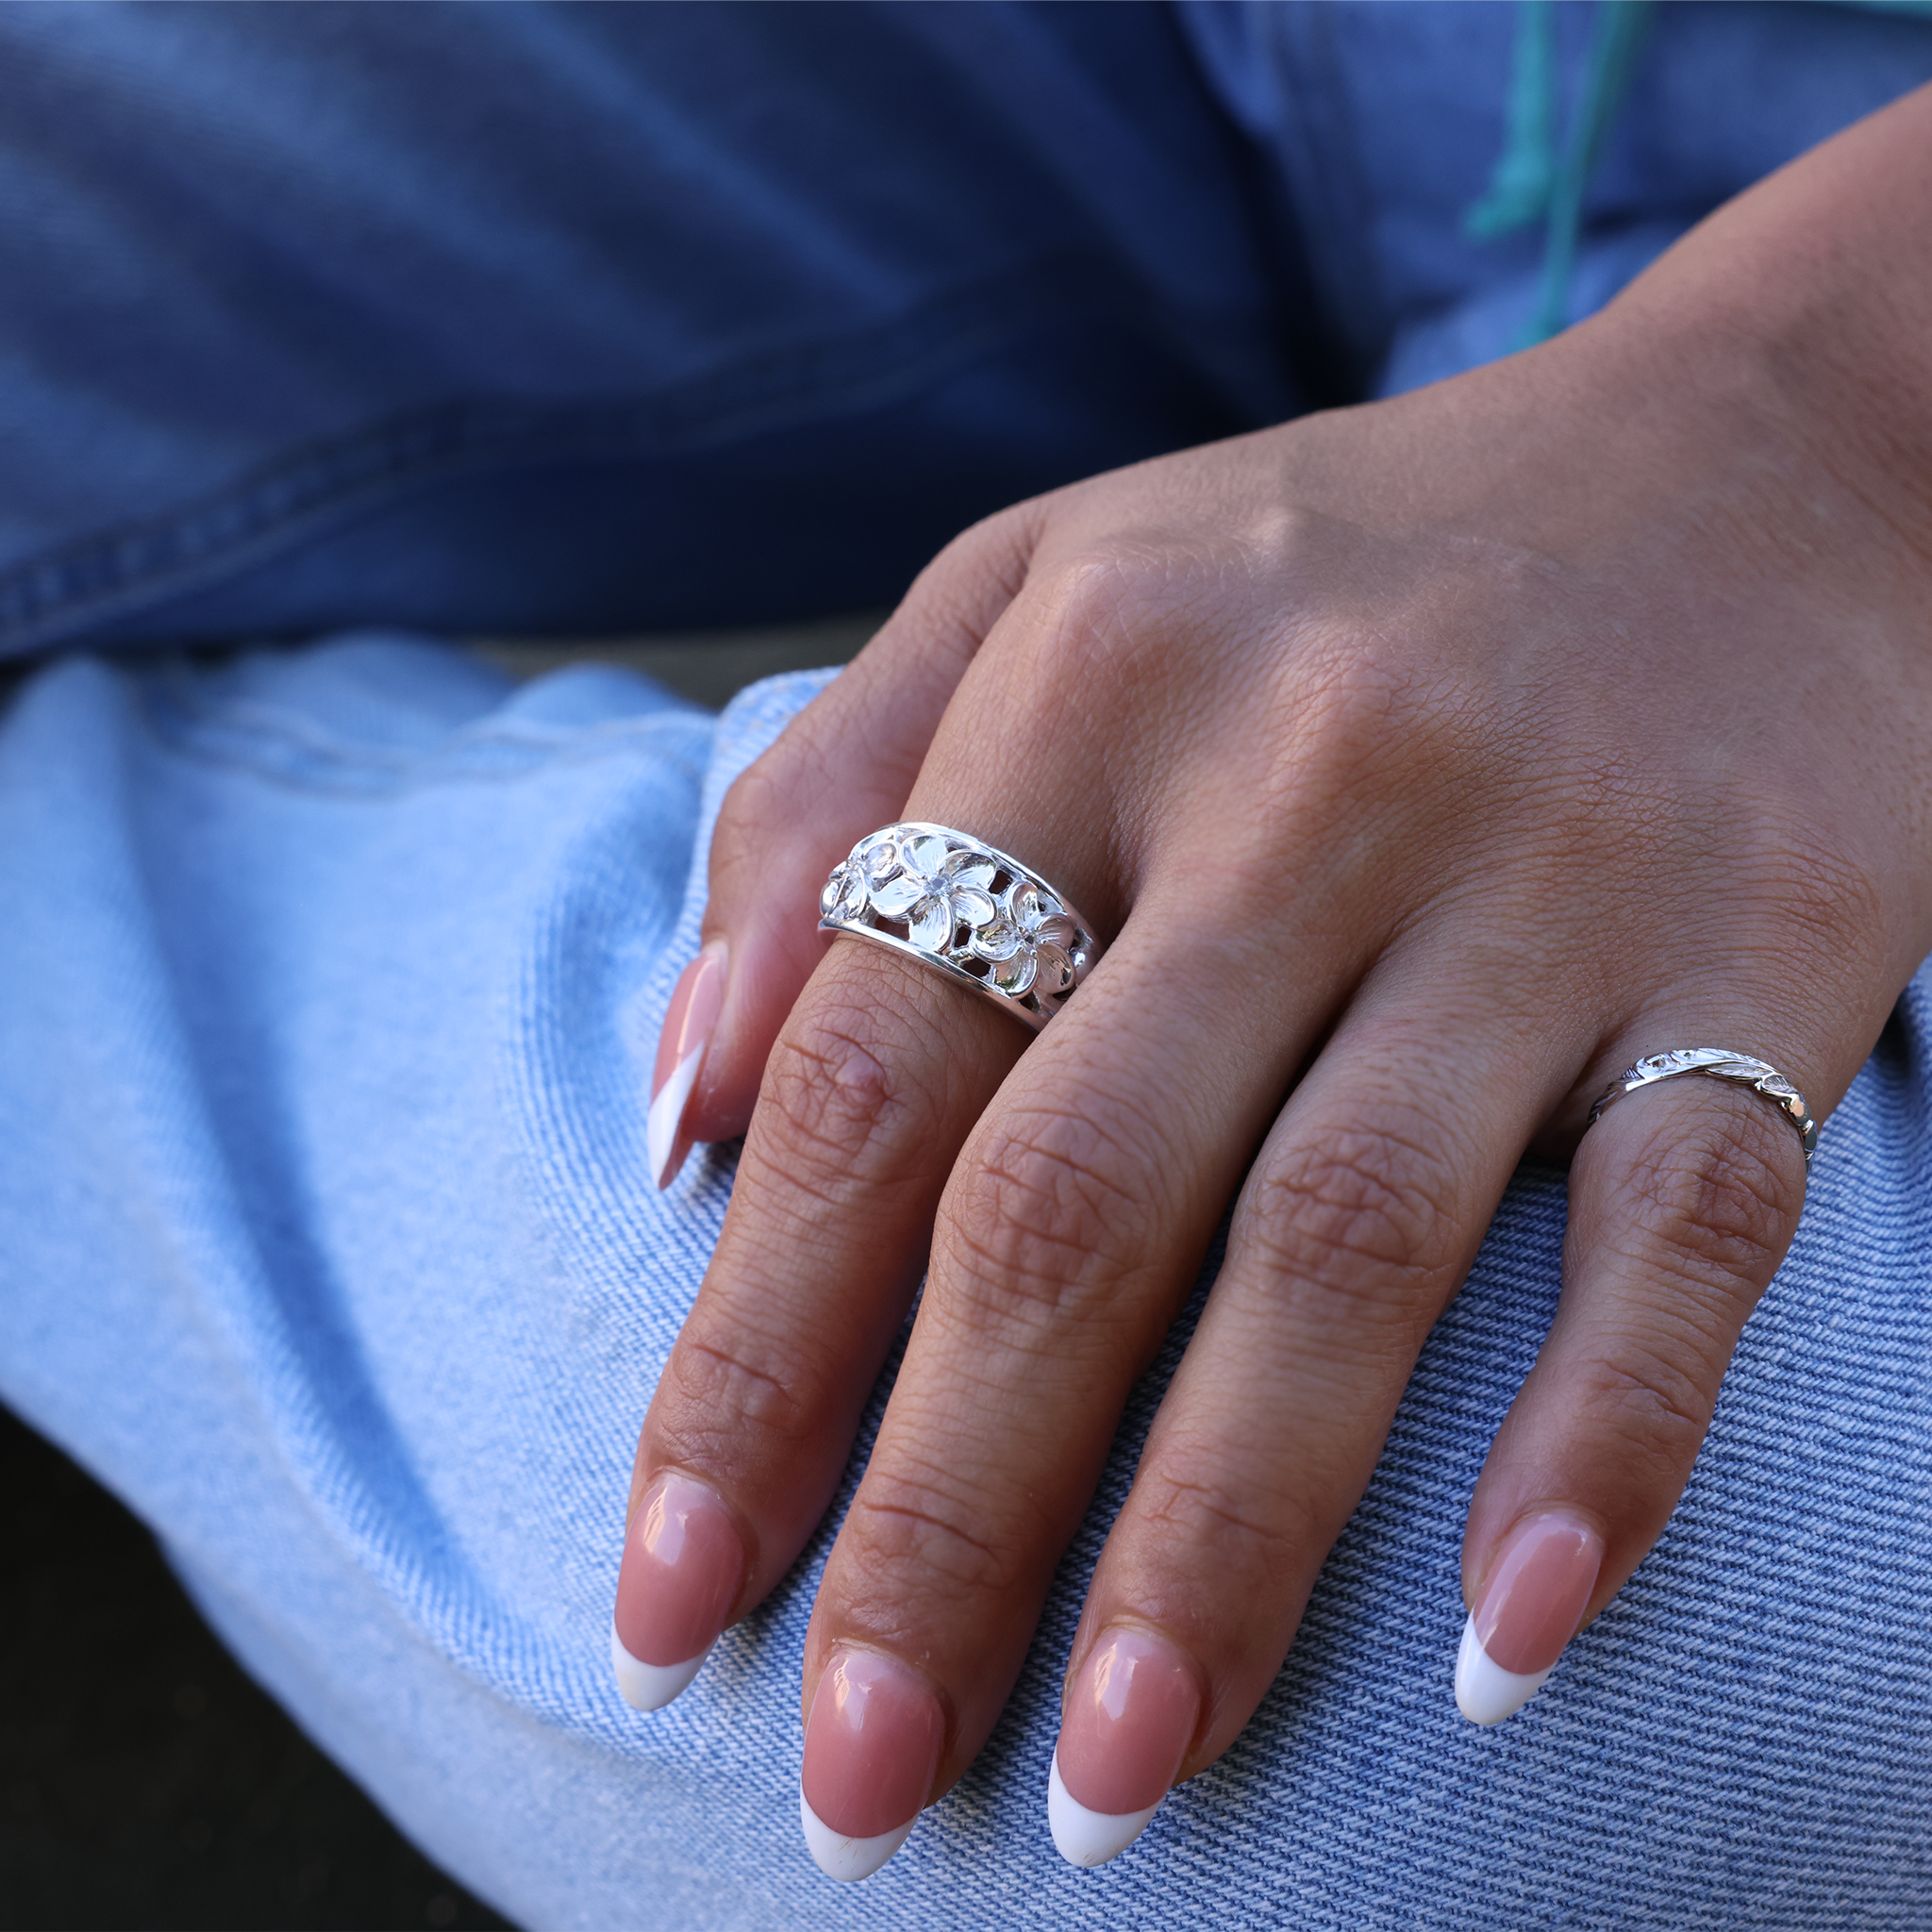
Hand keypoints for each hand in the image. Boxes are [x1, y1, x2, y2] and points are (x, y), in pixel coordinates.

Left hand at [615, 90, 1931, 1874]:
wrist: (1738, 461)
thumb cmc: (1325, 569)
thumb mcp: (1037, 592)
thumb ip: (823, 802)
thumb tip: (679, 1111)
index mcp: (1088, 675)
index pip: (865, 1063)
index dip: (746, 1351)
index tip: (665, 1594)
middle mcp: (1298, 772)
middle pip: (1068, 1195)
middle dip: (938, 1513)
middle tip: (849, 1783)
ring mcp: (1538, 868)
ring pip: (1341, 1247)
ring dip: (1212, 1543)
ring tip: (1105, 1780)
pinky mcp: (1756, 947)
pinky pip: (1680, 1228)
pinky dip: (1593, 1445)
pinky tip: (1502, 1650)